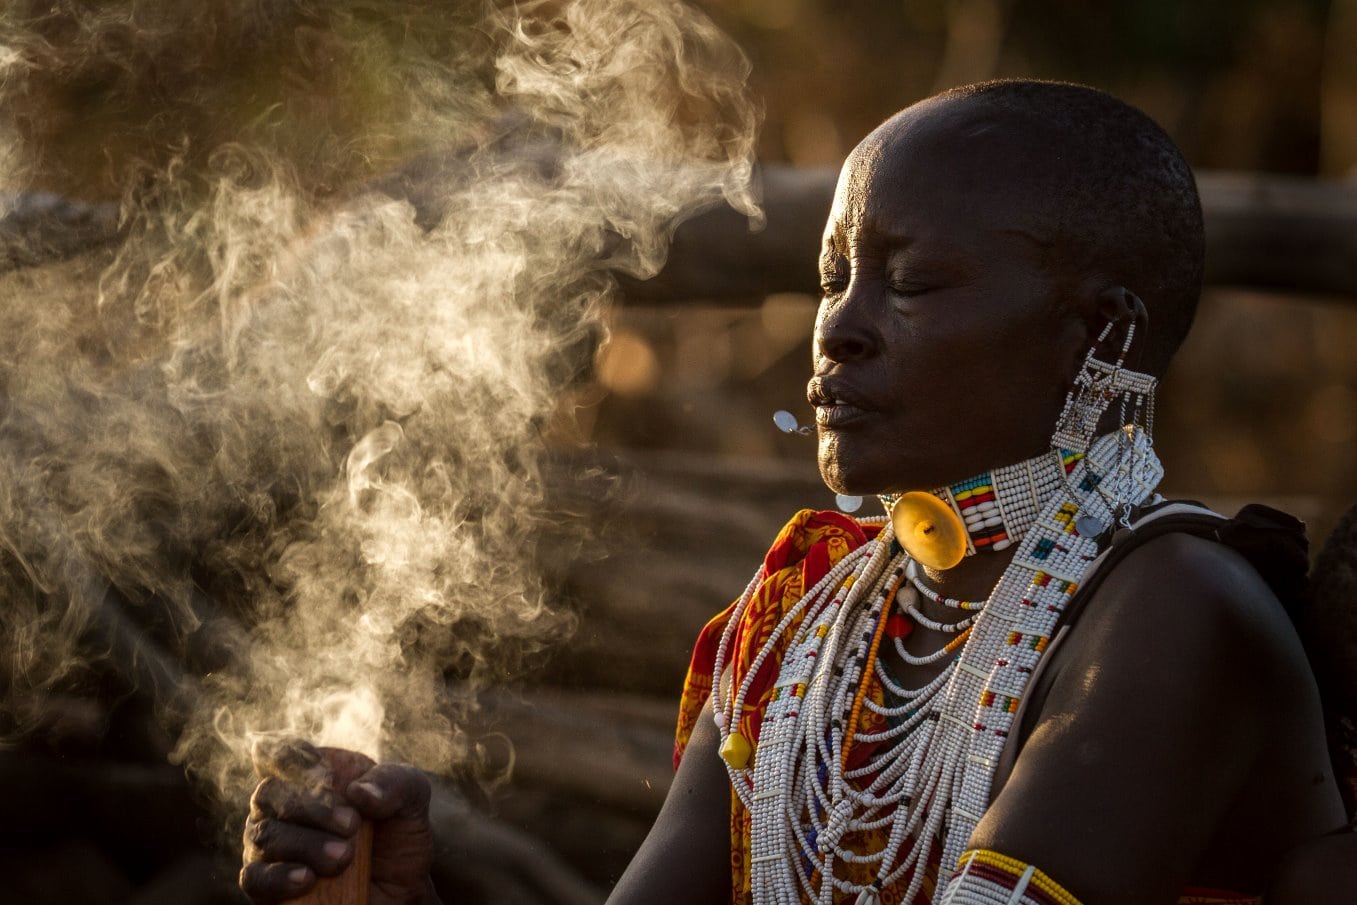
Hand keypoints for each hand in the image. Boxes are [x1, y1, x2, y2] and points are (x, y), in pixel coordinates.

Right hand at [240, 740, 439, 904]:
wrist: (402, 888)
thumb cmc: (399, 833)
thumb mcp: (412, 796)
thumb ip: (394, 781)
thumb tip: (359, 792)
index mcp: (312, 774)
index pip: (279, 753)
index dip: (289, 758)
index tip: (323, 775)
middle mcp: (283, 806)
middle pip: (268, 793)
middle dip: (312, 808)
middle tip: (352, 826)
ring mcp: (271, 846)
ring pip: (265, 835)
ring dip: (307, 845)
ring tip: (345, 857)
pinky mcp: (267, 886)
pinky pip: (254, 879)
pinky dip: (279, 877)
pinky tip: (308, 879)